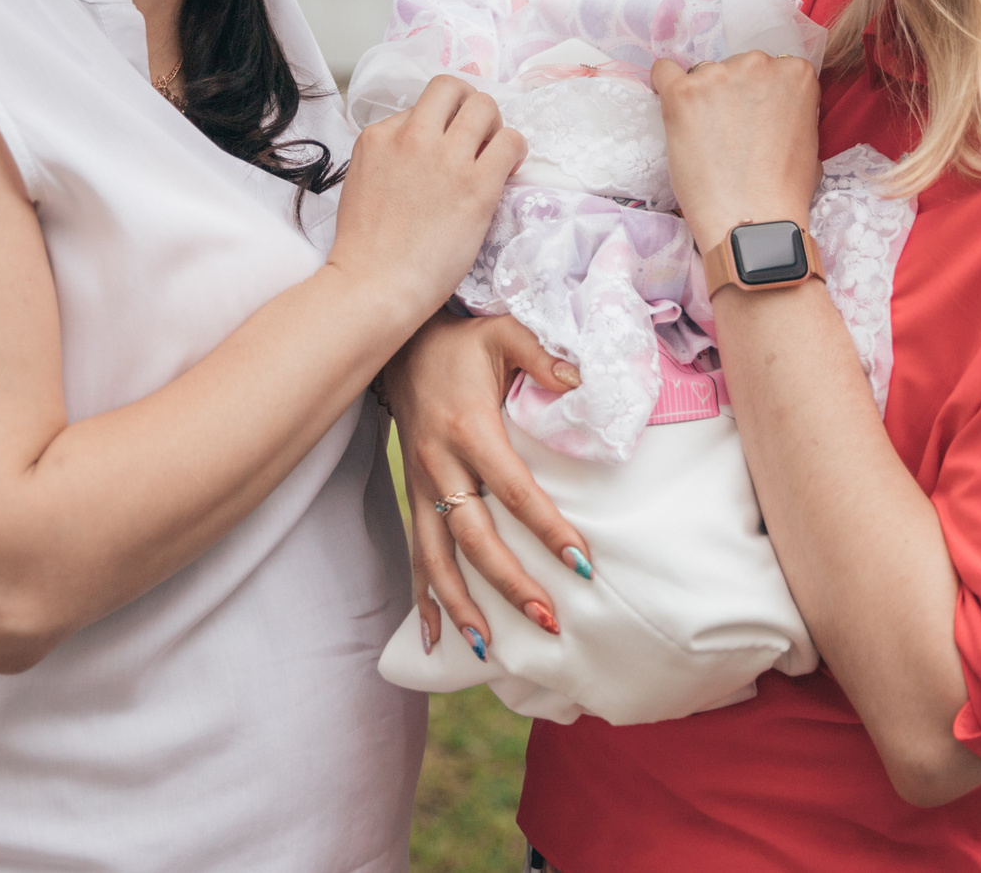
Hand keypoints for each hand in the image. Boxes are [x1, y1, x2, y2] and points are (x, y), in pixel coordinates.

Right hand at [327, 76, 525, 329]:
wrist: (376, 285)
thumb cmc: (366, 248)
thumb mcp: (362, 181)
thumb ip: (390, 155)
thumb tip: (424, 145)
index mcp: (378, 136)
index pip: (419, 106)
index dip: (437, 124)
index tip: (444, 146)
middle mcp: (412, 137)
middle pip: (452, 88)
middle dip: (468, 105)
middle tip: (476, 134)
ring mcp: (446, 158)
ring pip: (485, 105)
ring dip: (494, 125)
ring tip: (493, 152)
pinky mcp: (477, 184)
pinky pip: (511, 141)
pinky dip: (515, 149)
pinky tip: (508, 169)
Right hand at [382, 312, 589, 652]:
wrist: (397, 345)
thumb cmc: (460, 343)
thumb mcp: (504, 332)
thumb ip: (544, 355)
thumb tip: (583, 383)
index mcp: (468, 428)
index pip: (514, 489)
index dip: (548, 529)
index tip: (582, 563)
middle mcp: (439, 464)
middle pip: (473, 537)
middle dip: (509, 584)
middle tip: (548, 619)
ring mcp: (420, 485)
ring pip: (436, 558)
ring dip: (462, 606)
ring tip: (489, 649)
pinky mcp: (412, 496)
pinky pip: (414, 556)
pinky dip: (424, 600)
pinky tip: (435, 638)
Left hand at [650, 52, 821, 253]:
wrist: (753, 222)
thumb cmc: (785, 192)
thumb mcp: (811, 141)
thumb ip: (793, 111)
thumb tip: (774, 110)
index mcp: (795, 73)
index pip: (772, 69)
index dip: (760, 97)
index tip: (753, 120)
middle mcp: (758, 64)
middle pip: (736, 68)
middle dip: (731, 96)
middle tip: (728, 135)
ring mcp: (718, 75)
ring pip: (702, 75)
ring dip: (702, 99)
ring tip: (704, 140)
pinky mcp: (682, 93)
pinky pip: (663, 71)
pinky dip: (663, 84)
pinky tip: (665, 102)